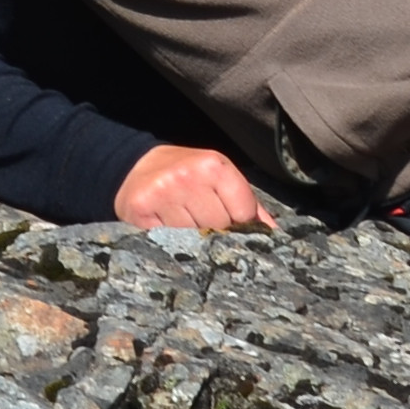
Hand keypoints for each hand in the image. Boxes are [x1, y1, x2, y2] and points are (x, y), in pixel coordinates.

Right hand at [113, 140, 273, 232]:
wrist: (135, 167)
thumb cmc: (186, 175)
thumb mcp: (219, 177)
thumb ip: (247, 203)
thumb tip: (274, 234)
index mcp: (213, 165)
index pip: (243, 212)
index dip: (239, 223)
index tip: (228, 221)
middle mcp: (187, 176)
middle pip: (219, 228)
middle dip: (215, 233)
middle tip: (202, 223)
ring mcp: (162, 194)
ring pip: (193, 239)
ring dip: (191, 241)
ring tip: (184, 226)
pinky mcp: (139, 212)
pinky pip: (166, 242)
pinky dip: (169, 243)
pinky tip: (166, 229)